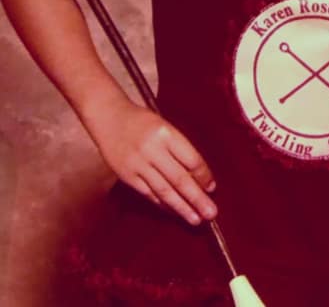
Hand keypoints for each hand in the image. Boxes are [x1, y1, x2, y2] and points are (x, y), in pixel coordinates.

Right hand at [88, 95, 216, 225]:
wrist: (108, 117)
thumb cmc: (141, 120)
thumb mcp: (164, 125)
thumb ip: (178, 147)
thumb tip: (197, 175)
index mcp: (166, 133)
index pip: (191, 159)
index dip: (203, 176)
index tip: (212, 188)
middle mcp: (153, 150)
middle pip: (179, 179)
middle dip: (197, 198)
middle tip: (211, 213)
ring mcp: (138, 164)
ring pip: (164, 191)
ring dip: (181, 207)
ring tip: (195, 219)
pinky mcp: (127, 176)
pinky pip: (148, 193)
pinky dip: (162, 204)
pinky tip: (173, 211)